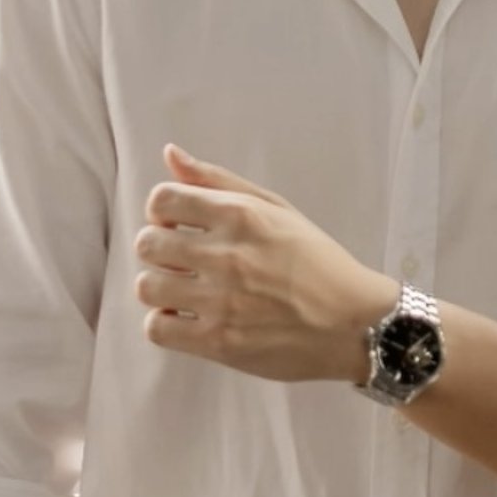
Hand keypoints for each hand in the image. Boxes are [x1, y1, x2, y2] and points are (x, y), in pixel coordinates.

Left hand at [133, 146, 393, 383]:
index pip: (163, 199)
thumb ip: (219, 181)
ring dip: (160, 285)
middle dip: (159, 247)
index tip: (180, 222)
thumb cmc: (316, 260)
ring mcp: (220, 301)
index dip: (164, 210)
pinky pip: (156, 328)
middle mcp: (227, 254)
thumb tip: (170, 154)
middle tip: (184, 257)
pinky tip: (188, 316)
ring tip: (185, 288)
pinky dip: (166, 322)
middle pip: (147, 243)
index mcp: (242, 215)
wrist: (350, 321)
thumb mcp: (276, 208)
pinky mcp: (216, 342)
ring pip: (146, 286)